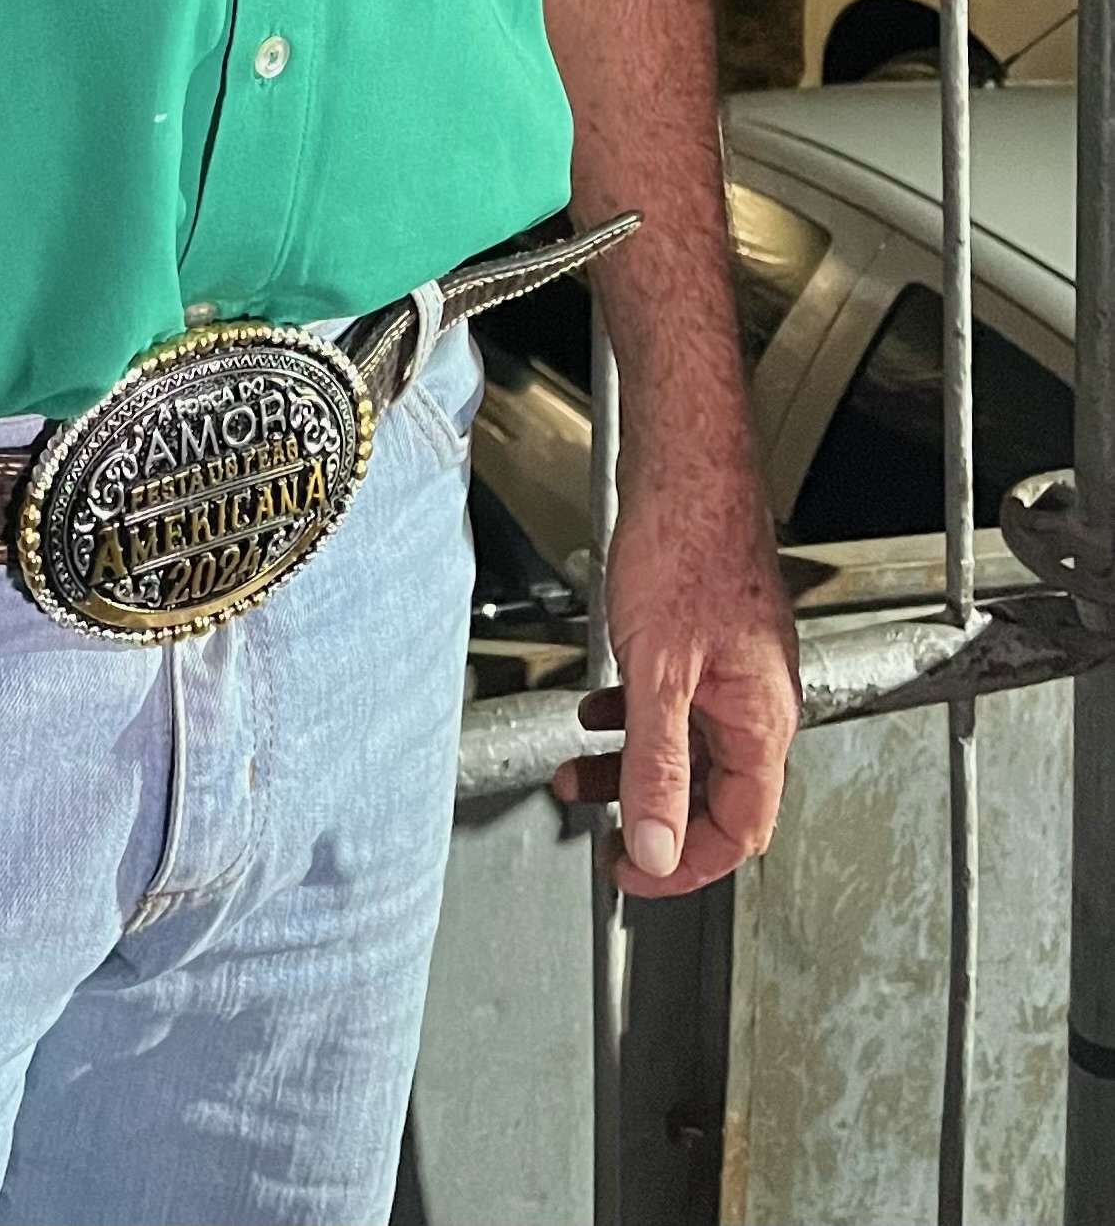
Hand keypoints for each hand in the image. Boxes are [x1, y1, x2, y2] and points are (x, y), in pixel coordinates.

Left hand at [551, 450, 801, 897]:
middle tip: (600, 836)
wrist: (685, 463)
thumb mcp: (659, 672)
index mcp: (762, 719)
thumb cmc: (686, 543)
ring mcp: (734, 669)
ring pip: (686, 745)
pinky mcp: (708, 640)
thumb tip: (653, 847)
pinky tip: (596, 710)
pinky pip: (675, 702)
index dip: (684, 865)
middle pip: (711, 793)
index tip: (631, 874)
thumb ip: (657, 765)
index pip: (739, 830)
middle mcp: (757, 700)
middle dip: (648, 816)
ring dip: (630, 766)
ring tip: (576, 773)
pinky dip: (633, 717)